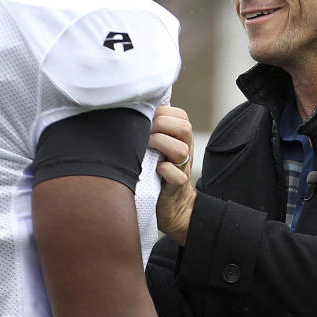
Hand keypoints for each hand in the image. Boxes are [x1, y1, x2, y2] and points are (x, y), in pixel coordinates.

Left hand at [149, 105, 195, 244]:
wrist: (172, 205)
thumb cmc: (158, 172)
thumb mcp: (158, 148)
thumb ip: (152, 131)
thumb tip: (130, 111)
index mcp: (181, 138)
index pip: (180, 115)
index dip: (162, 113)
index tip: (147, 120)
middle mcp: (185, 150)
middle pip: (184, 127)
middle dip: (161, 126)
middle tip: (146, 134)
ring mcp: (183, 168)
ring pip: (181, 149)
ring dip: (162, 144)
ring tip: (148, 147)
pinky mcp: (177, 186)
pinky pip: (177, 176)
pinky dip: (166, 170)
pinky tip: (156, 169)